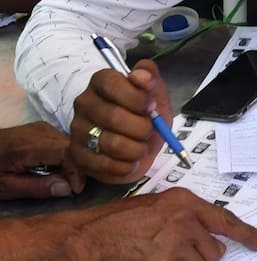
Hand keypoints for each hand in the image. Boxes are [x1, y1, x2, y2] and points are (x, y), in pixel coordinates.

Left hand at [0, 122, 83, 199]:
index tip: (74, 190)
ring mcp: (42, 127)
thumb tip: (69, 189)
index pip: (68, 153)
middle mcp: (39, 131)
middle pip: (73, 148)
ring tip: (63, 179)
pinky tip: (56, 168)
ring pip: (72, 144)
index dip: (77, 172)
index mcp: (27, 146)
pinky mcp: (43, 128)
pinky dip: (66, 157)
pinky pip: (64, 141)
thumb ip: (38, 187)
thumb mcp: (6, 186)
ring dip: (73, 163)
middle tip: (71, 188)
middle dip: (77, 169)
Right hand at [56, 188, 256, 260]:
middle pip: (215, 254)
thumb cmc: (115, 223)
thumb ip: (183, 218)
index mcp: (186, 203)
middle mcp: (186, 220)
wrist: (85, 237)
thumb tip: (206, 238)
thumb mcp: (155, 207)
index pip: (226, 220)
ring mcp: (176, 243)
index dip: (248, 235)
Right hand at [70, 59, 170, 183]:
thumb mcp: (156, 95)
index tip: (151, 107)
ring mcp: (78, 130)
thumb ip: (151, 78)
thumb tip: (141, 75)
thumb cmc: (146, 117)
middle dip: (142, 129)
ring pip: (111, 144)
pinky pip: (105, 165)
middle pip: (114, 117)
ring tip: (141, 148)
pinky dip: (126, 167)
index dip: (136, 98)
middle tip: (149, 132)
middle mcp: (84, 103)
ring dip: (136, 150)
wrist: (140, 148)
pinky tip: (130, 162)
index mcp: (101, 83)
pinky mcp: (78, 156)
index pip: (111, 84)